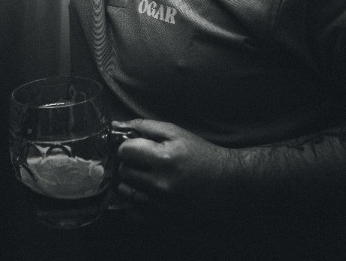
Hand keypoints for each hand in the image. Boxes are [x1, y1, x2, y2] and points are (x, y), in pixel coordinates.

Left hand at [115, 119, 231, 213]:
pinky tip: (146, 196)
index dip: (128, 146)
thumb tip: (116, 125)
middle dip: (129, 164)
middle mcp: (161, 184)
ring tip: (145, 178)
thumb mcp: (176, 133)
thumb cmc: (201, 154)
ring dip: (131, 184)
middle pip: (123, 172)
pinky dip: (135, 205)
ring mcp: (162, 205)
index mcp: (164, 158)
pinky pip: (133, 215)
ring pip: (126, 193)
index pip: (124, 151)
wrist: (228, 183)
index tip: (137, 148)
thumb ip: (145, 127)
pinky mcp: (165, 220)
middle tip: (143, 162)